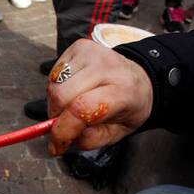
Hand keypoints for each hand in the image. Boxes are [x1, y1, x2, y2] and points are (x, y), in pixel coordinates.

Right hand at [46, 39, 152, 155]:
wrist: (140, 78)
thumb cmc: (128, 106)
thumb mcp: (118, 132)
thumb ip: (93, 140)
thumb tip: (67, 138)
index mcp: (122, 91)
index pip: (81, 109)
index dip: (63, 131)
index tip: (56, 147)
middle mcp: (107, 67)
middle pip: (61, 95)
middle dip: (56, 118)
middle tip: (64, 126)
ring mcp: (92, 53)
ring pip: (54, 85)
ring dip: (55, 103)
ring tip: (70, 107)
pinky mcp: (80, 46)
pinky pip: (54, 72)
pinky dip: (57, 87)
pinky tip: (72, 90)